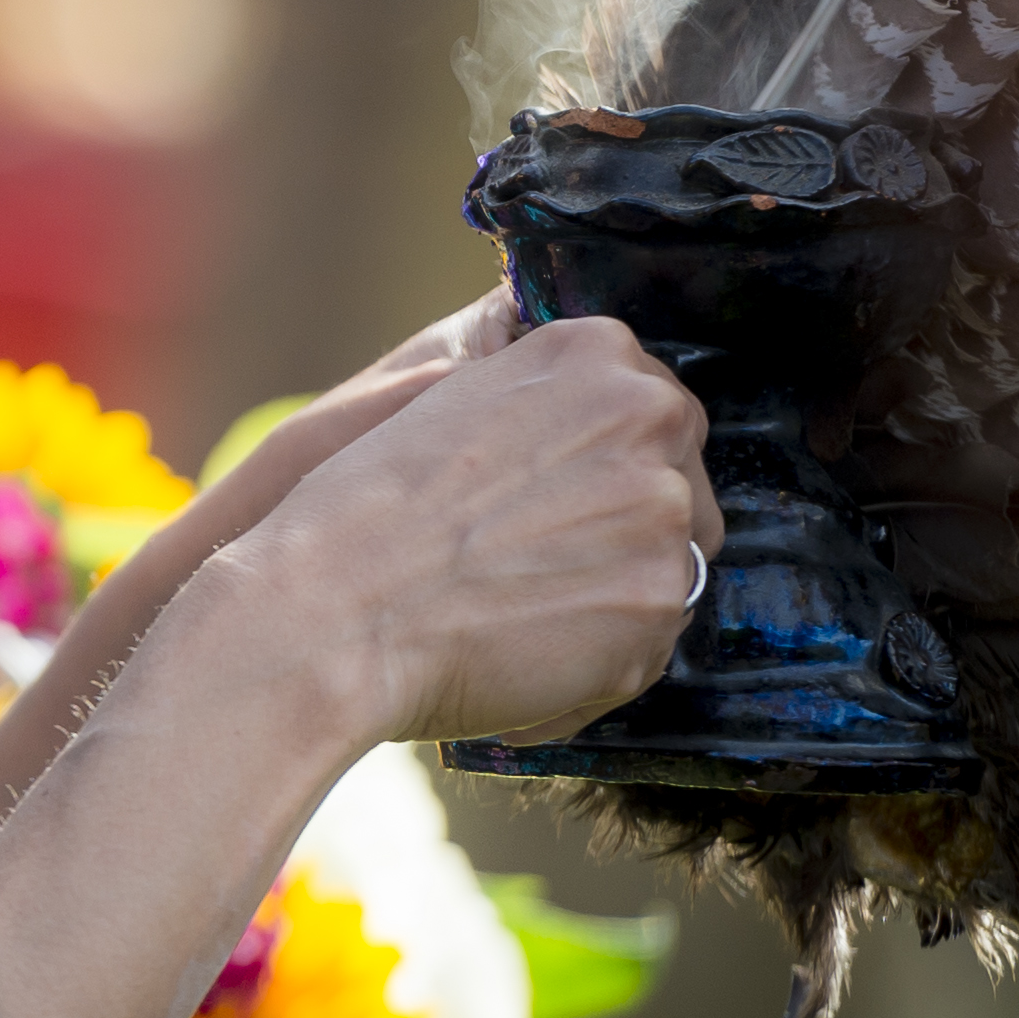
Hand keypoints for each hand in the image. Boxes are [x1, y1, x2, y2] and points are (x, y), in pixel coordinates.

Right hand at [203, 315, 714, 748]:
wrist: (336, 606)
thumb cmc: (365, 513)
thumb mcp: (454, 402)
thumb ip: (546, 411)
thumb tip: (599, 457)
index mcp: (594, 351)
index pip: (656, 412)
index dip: (613, 468)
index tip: (570, 505)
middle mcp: (647, 415)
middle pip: (682, 486)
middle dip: (630, 532)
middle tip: (545, 570)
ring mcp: (663, 510)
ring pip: (672, 569)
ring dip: (610, 600)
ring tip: (516, 620)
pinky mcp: (659, 600)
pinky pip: (649, 644)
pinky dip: (594, 666)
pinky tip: (519, 661)